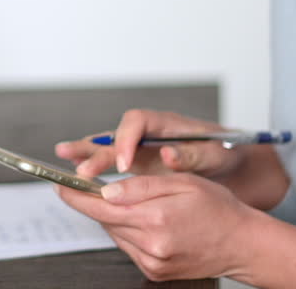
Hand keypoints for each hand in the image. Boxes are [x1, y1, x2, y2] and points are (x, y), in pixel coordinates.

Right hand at [55, 109, 243, 179]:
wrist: (232, 168)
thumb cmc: (226, 156)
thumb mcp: (215, 155)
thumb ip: (192, 156)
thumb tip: (168, 154)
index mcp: (166, 123)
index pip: (138, 122)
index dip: (127, 141)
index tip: (124, 165)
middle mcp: (148, 133)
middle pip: (116, 135)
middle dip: (98, 151)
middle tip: (85, 172)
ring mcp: (141, 148)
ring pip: (108, 146)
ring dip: (87, 151)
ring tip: (63, 153)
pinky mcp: (137, 164)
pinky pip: (111, 161)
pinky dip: (94, 164)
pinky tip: (75, 169)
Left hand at [56, 172, 258, 281]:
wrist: (242, 244)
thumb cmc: (218, 208)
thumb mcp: (182, 182)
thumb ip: (141, 186)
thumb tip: (106, 191)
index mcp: (156, 218)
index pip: (101, 207)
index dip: (77, 196)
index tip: (60, 186)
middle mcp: (151, 245)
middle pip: (106, 221)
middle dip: (98, 203)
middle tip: (98, 186)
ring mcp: (152, 263)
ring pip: (116, 233)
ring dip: (117, 217)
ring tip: (141, 205)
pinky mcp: (154, 272)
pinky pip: (129, 247)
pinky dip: (130, 232)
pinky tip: (149, 222)